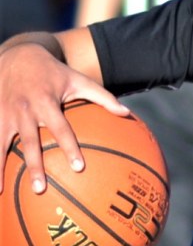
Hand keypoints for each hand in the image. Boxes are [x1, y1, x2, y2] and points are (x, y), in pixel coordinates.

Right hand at [0, 41, 128, 193]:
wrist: (18, 55)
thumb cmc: (53, 73)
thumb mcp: (78, 79)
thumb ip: (103, 97)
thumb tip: (127, 113)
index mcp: (46, 101)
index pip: (61, 128)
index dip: (70, 147)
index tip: (79, 167)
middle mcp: (24, 109)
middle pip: (30, 141)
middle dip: (34, 165)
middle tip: (40, 189)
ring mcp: (5, 113)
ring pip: (1, 143)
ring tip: (0, 191)